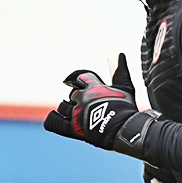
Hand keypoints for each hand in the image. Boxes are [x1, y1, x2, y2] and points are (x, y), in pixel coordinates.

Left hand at [43, 55, 158, 154]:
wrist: (127, 131)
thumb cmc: (127, 109)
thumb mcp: (125, 87)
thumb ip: (118, 69)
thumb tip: (117, 52)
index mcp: (94, 87)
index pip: (80, 77)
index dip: (80, 79)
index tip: (79, 82)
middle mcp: (83, 98)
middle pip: (72, 93)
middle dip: (78, 98)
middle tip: (87, 105)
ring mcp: (77, 114)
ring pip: (63, 106)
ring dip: (68, 108)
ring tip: (77, 113)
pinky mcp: (74, 128)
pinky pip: (54, 121)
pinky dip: (54, 118)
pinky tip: (57, 116)